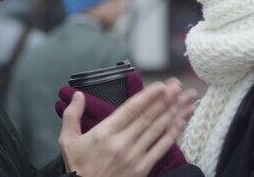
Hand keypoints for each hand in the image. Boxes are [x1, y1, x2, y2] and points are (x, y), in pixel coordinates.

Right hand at [59, 80, 196, 176]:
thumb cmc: (77, 167)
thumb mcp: (68, 140)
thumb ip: (72, 115)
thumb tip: (77, 95)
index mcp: (105, 132)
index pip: (131, 109)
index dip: (148, 96)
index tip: (161, 85)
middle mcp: (122, 142)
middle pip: (148, 117)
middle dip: (165, 100)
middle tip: (178, 86)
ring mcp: (134, 156)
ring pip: (157, 130)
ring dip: (174, 113)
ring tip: (186, 100)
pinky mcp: (142, 169)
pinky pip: (160, 149)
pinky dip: (172, 134)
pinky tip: (181, 123)